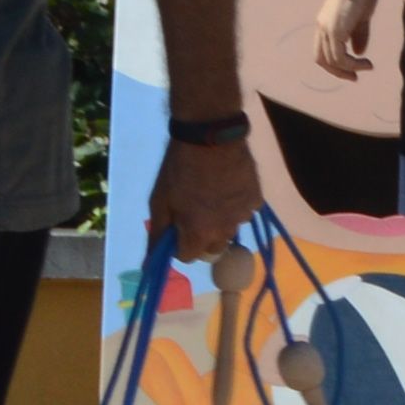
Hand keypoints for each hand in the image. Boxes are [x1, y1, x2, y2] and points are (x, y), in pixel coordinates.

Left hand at [149, 126, 257, 264]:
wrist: (210, 136)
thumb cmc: (177, 169)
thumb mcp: (159, 202)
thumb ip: (156, 236)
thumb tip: (148, 267)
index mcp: (198, 234)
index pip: (188, 257)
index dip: (178, 242)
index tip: (177, 225)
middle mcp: (224, 232)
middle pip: (212, 248)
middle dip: (202, 235)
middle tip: (195, 210)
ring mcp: (244, 216)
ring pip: (229, 229)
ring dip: (220, 219)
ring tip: (212, 192)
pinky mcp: (257, 200)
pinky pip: (244, 211)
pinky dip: (235, 203)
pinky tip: (227, 184)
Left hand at [310, 0, 382, 84]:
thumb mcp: (362, 17)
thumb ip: (359, 35)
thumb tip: (359, 53)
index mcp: (325, 23)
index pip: (322, 51)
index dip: (335, 64)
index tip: (354, 69)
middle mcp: (321, 27)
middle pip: (321, 59)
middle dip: (338, 72)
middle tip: (355, 77)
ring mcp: (326, 29)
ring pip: (331, 60)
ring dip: (349, 69)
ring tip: (366, 67)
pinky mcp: (334, 30)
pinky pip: (339, 57)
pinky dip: (352, 64)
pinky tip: (366, 63)